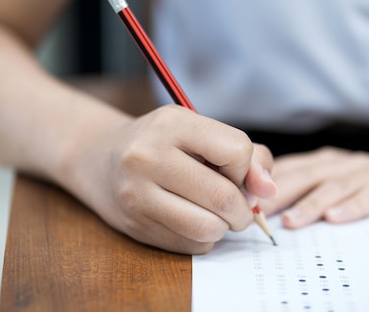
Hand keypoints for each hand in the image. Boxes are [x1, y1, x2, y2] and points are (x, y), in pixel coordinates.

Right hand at [59, 105, 275, 253]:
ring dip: (224, 227)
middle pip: (224, 197)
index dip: (246, 166)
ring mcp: (138, 195)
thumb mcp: (198, 130)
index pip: (237, 150)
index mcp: (171, 124)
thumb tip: (268, 191)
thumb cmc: (161, 142)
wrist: (99, 158)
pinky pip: (192, 245)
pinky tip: (191, 218)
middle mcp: (148, 157)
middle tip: (238, 205)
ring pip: (209, 228)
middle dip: (243, 208)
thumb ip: (246, 154)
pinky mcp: (135, 226)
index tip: (234, 169)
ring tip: (216, 213)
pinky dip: (204, 237)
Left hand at [260, 147, 368, 228]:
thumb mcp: (333, 183)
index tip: (244, 198)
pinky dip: (353, 206)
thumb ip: (302, 189)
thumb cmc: (366, 187)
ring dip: (311, 204)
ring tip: (290, 221)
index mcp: (325, 160)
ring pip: (336, 185)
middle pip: (308, 175)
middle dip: (280, 193)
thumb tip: (259, 204)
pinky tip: (335, 219)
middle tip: (258, 212)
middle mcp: (344, 161)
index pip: (290, 168)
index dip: (266, 182)